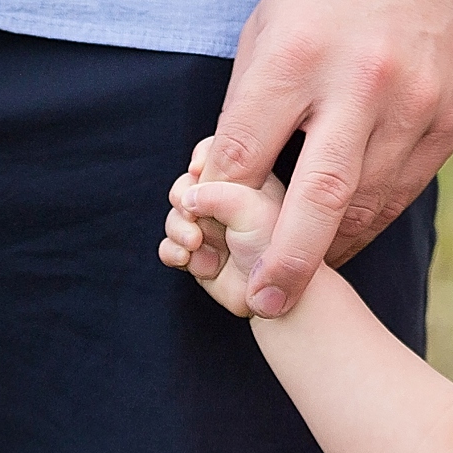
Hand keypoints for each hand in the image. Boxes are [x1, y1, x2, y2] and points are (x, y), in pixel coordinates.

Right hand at [159, 159, 285, 319]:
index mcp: (249, 179)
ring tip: (194, 242)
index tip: (199, 171)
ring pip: (176, 216)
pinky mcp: (202, 257)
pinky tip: (184, 258)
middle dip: (182, 198)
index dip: (201, 161)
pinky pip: (171, 248)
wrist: (282, 299)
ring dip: (177, 228)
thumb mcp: (250, 207)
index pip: (215, 153)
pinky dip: (172, 252)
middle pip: (187, 184)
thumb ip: (218, 193)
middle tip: (192, 214)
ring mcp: (214, 230)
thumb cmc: (276, 248)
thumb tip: (187, 198)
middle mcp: (229, 203)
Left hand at [192, 0, 452, 317]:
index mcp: (299, 53)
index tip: (208, 233)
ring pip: (367, 202)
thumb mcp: (272, 18)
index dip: (223, 201)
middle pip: (317, 196)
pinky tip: (347, 235)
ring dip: (331, 246)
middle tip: (264, 306)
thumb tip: (228, 176)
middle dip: (286, 260)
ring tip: (302, 274)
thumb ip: (251, 97)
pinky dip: (372, 218)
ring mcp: (413, 105)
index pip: (248, 149)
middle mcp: (359, 83)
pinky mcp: (450, 118)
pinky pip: (405, 187)